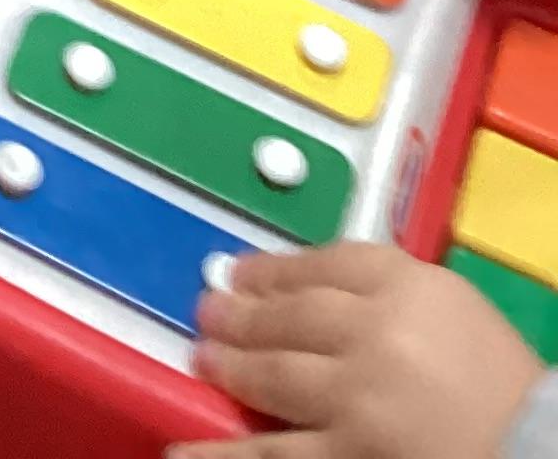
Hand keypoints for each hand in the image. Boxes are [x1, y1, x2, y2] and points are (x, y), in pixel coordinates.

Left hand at [168, 243, 537, 458]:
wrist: (540, 454)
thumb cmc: (507, 388)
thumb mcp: (456, 312)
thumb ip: (392, 293)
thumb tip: (313, 288)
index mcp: (407, 286)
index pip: (324, 265)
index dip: (275, 269)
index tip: (242, 271)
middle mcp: (373, 333)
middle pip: (290, 315)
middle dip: (242, 313)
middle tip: (206, 309)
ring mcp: (357, 399)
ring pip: (274, 375)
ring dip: (231, 364)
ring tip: (203, 355)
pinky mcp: (351, 458)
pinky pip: (273, 456)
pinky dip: (222, 454)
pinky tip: (183, 452)